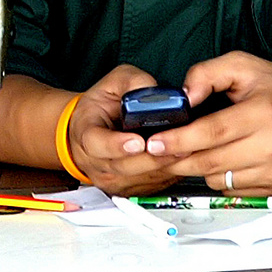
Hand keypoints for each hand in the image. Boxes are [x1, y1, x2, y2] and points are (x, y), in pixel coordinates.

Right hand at [65, 64, 190, 195]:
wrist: (90, 129)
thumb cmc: (101, 106)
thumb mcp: (113, 82)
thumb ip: (134, 82)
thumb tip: (157, 93)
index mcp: (86, 134)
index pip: (97, 144)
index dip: (118, 145)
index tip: (138, 141)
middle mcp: (96, 161)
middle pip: (126, 166)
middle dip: (153, 157)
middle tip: (176, 146)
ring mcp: (111, 179)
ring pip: (141, 178)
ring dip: (164, 166)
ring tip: (184, 152)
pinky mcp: (128, 189)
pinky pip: (150, 185)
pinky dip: (167, 173)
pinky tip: (180, 160)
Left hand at [140, 51, 271, 195]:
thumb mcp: (242, 65)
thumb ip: (206, 74)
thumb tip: (183, 97)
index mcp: (264, 113)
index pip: (213, 132)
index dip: (180, 139)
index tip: (155, 142)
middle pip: (211, 161)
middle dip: (178, 158)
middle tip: (158, 151)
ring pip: (218, 179)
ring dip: (199, 168)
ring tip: (196, 149)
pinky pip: (233, 190)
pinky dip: (220, 177)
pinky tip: (223, 159)